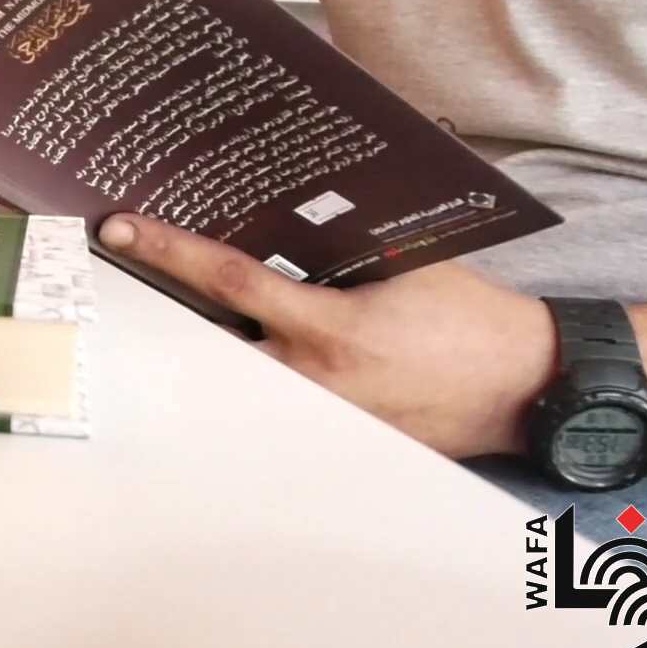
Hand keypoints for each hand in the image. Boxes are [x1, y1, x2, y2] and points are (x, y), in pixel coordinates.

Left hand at [99, 213, 558, 457]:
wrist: (524, 386)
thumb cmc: (471, 316)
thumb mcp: (406, 262)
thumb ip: (342, 246)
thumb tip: (287, 213)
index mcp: (330, 328)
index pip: (229, 281)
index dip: (170, 252)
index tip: (122, 229)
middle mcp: (314, 377)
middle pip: (212, 341)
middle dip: (172, 308)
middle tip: (132, 270)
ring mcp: (323, 414)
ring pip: (242, 374)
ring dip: (217, 342)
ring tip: (183, 309)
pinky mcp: (338, 434)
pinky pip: (282, 398)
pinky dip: (264, 371)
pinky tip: (259, 349)